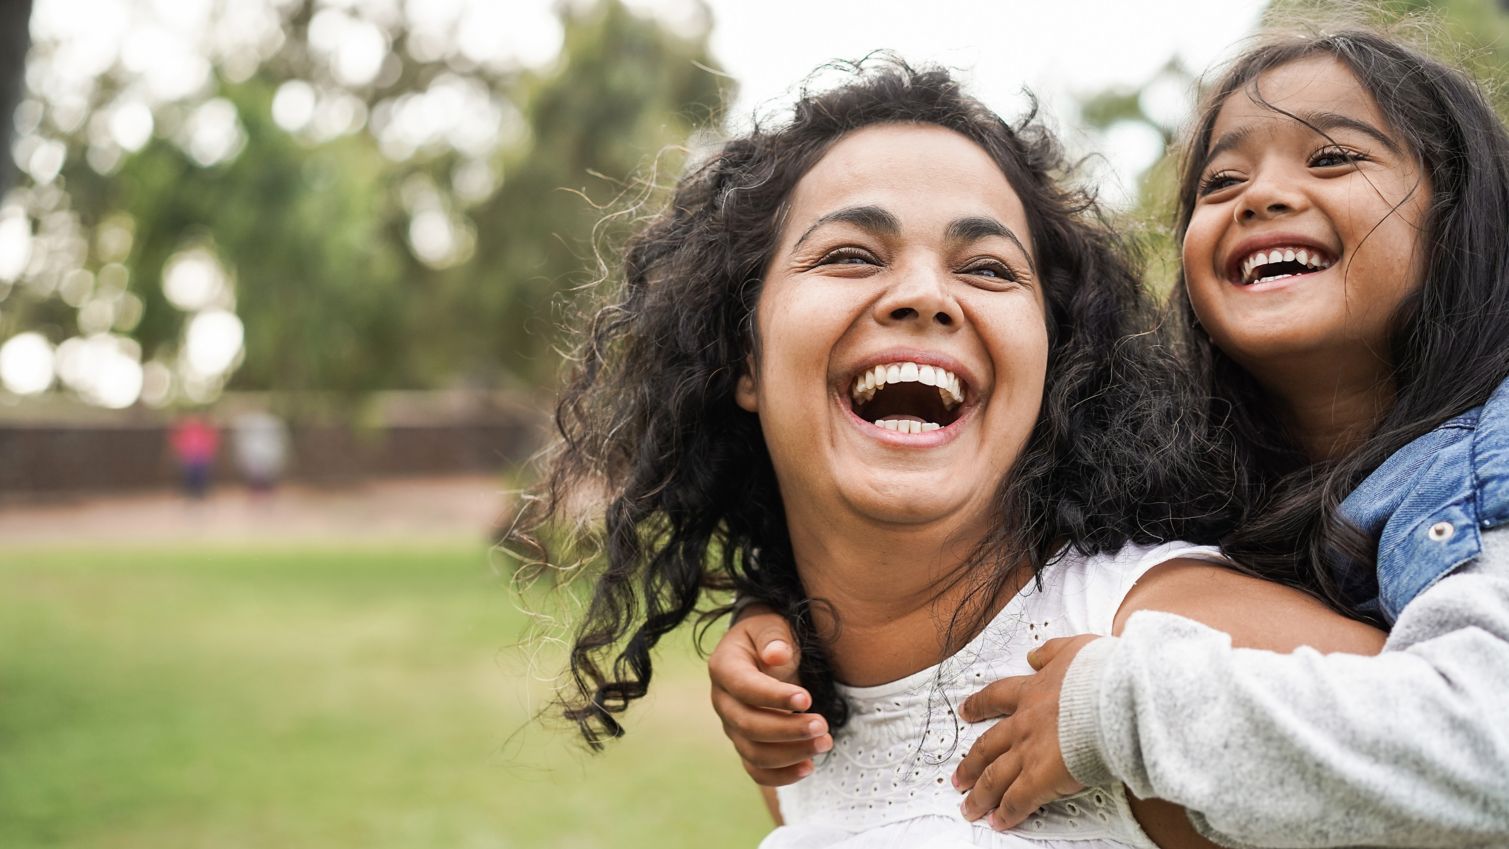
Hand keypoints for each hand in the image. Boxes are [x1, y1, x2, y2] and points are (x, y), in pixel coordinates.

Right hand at [708, 606, 830, 784]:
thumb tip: (776, 655)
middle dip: (788, 730)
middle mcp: (722, 701)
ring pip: (754, 752)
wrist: (763, 651)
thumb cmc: (769, 637)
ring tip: (825, 743)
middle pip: (748, 725)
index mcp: (724, 667)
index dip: (773, 696)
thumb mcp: (770, 625)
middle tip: (823, 726)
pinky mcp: (746, 744)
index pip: (744, 687)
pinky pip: (757, 769)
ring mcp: (732, 726)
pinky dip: (781, 775)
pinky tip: (809, 767)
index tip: (807, 699)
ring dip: (791, 754)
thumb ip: (774, 637)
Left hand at [953, 635, 1098, 828]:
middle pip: (986, 746)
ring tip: (970, 807)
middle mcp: (1024, 723)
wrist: (1113, 697)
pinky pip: (1017, 800)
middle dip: (970, 764)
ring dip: (980, 795)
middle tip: (958, 777)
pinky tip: (998, 822)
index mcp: (1032, 692)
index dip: (978, 706)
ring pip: (994, 777)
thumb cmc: (1102, 673)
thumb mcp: (1074, 649)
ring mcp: (1028, 752)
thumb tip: (1035, 654)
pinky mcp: (1040, 778)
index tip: (966, 712)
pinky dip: (1006, 814)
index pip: (996, 698)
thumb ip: (1051, 652)